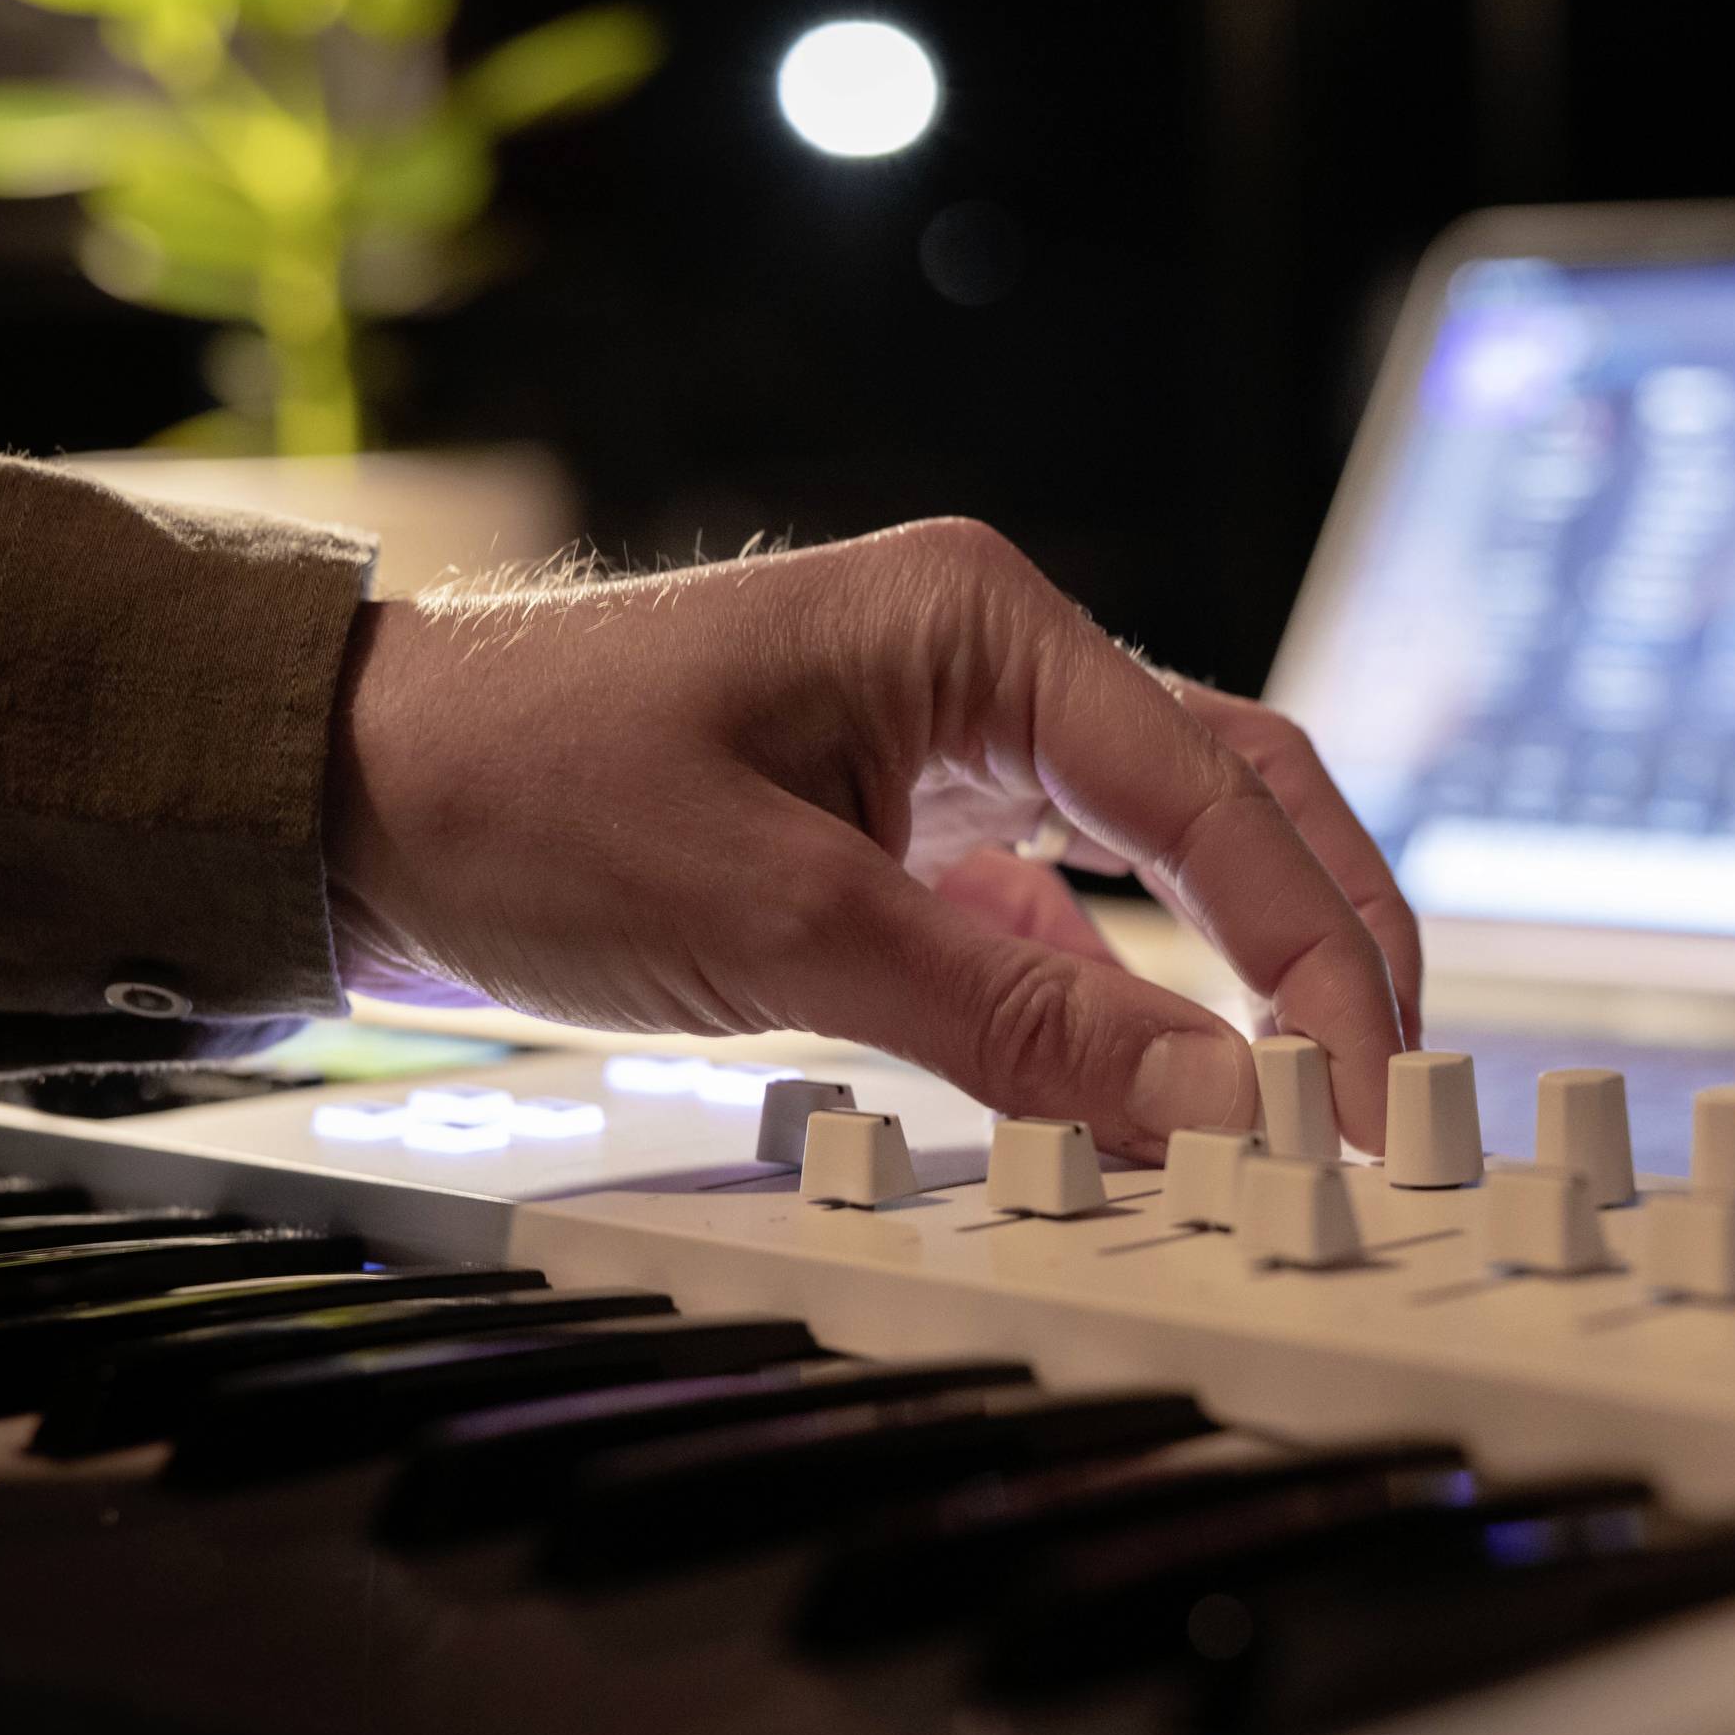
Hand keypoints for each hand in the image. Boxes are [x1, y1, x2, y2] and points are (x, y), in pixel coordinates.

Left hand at [324, 518, 1419, 1157]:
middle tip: (1394, 1085)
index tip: (1368, 1091)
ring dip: (1252, 963)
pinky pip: (1071, 904)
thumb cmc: (528, 803)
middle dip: (1332, 936)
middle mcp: (998, 661)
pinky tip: (1150, 1083)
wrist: (340, 795)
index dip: (1316, 954)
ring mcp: (960, 737)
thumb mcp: (784, 922)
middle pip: (1240, 793)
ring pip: (1176, 845)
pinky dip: (1128, 996)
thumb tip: (1224, 1108)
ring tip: (1317, 1089)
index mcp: (985, 627)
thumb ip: (1022, 1020)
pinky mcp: (916, 820)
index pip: (1218, 798)